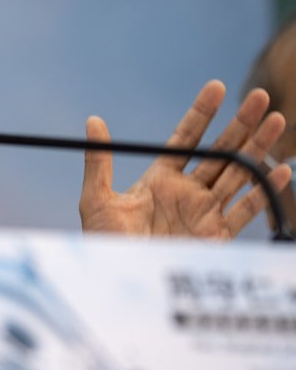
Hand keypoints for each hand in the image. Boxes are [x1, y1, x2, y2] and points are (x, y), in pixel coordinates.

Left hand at [79, 80, 291, 237]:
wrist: (120, 282)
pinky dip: (264, 190)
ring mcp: (204, 212)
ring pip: (238, 172)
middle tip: (259, 96)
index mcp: (159, 179)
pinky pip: (246, 209)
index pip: (186, 139)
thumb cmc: (104, 243)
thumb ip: (98, 161)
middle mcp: (186, 192)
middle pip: (219, 151)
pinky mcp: (217, 236)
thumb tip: (92, 122)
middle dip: (240, 124)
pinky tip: (279, 170)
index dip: (202, 113)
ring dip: (258, 147)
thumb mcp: (96, 199)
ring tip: (277, 119)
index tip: (216, 87)